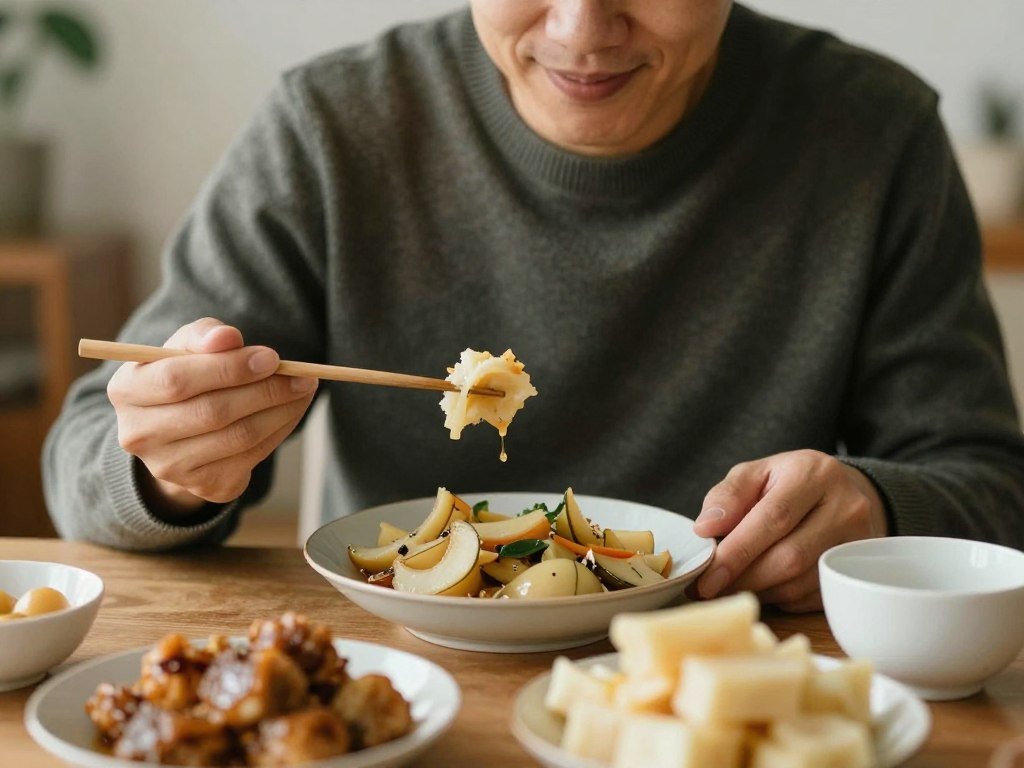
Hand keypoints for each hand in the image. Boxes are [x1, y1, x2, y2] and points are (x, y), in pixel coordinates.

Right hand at [107, 318, 317, 515]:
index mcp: (126, 391)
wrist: (180, 431)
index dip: (228, 369)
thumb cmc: (185, 375)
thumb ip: (204, 336)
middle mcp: (140, 435)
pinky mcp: (204, 486)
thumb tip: (228, 338)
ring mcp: (170, 467)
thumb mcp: (186, 347)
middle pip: (212, 412)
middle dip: (264, 391)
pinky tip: (292, 410)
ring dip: (281, 410)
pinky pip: (252, 457)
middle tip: (301, 376)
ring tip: (304, 388)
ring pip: (238, 437)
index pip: (177, 380)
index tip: (271, 357)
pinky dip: (280, 430)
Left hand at [692, 449, 887, 611]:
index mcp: (813, 474)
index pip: (773, 519)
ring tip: (732, 585)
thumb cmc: (789, 483)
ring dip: (759, 590)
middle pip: (789, 557)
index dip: (738, 552)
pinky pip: (811, 598)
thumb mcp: (755, 474)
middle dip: (744, 578)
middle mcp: (846, 507)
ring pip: (800, 583)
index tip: (707, 577)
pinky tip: (763, 585)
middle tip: (711, 588)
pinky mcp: (858, 572)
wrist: (842, 492)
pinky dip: (780, 597)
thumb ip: (727, 495)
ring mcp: (858, 543)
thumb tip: (705, 527)